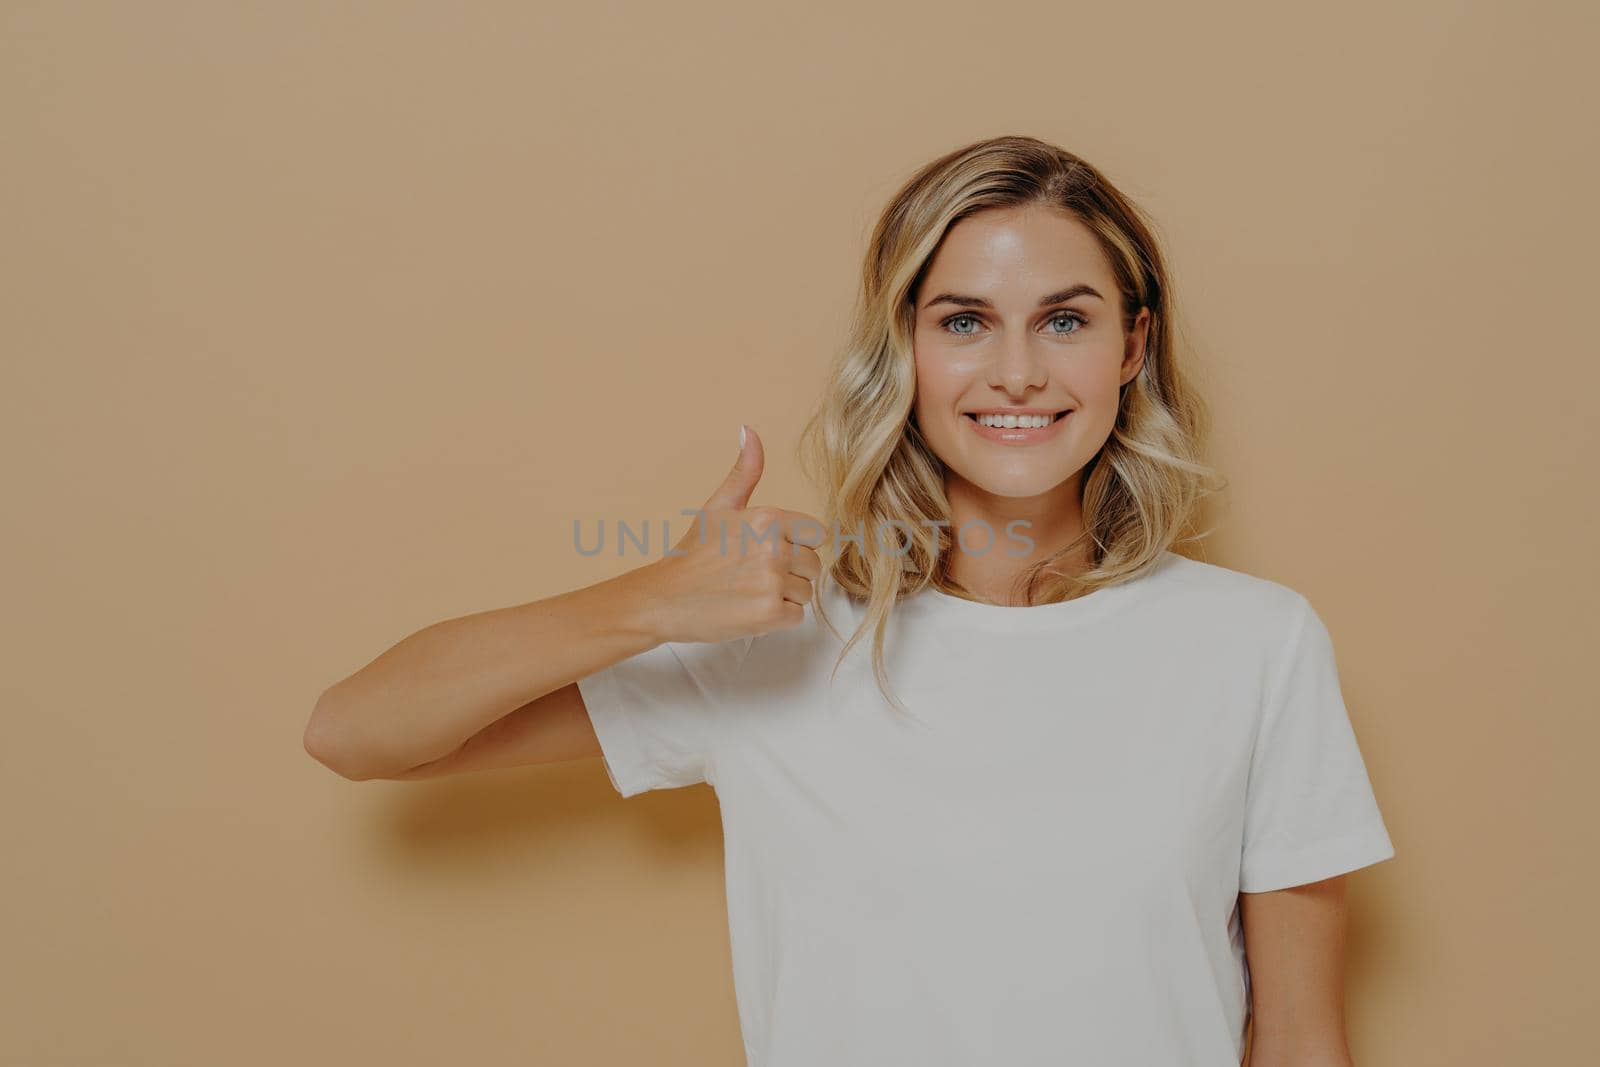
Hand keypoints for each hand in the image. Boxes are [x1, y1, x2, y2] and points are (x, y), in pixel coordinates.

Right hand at [634, 425, 824, 644]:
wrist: (664, 598)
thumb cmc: (692, 553)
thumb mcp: (718, 506)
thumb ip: (744, 472)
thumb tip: (750, 430)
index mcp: (768, 518)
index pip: (817, 534)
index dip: (798, 544)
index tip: (771, 551)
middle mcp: (774, 548)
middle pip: (814, 565)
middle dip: (791, 572)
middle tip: (753, 574)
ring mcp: (772, 583)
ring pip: (806, 592)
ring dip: (784, 596)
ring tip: (749, 590)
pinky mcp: (769, 615)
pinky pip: (796, 616)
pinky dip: (777, 617)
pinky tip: (749, 607)